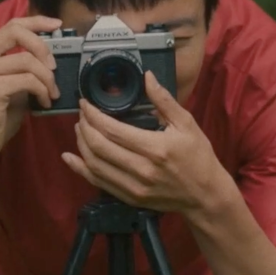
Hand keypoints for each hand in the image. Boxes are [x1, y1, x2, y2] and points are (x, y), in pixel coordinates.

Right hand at [0, 15, 62, 164]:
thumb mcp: (8, 86)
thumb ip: (21, 69)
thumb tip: (49, 57)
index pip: (11, 25)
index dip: (36, 21)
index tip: (57, 25)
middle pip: (17, 32)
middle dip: (43, 46)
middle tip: (54, 67)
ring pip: (28, 60)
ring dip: (47, 78)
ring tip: (51, 94)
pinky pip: (28, 80)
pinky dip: (42, 90)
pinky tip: (44, 103)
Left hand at [61, 71, 230, 214]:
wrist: (205, 195)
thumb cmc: (198, 156)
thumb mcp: (187, 124)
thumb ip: (164, 100)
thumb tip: (147, 77)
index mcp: (155, 148)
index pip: (112, 130)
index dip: (93, 115)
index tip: (85, 103)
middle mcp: (141, 169)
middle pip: (98, 147)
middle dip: (84, 127)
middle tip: (82, 114)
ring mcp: (134, 187)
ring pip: (94, 165)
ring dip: (81, 145)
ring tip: (80, 129)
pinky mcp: (130, 198)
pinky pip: (98, 183)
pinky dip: (80, 169)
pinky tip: (70, 158)